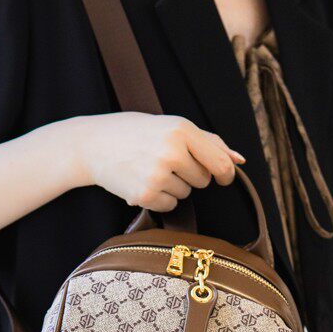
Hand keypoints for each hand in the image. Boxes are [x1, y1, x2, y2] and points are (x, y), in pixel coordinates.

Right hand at [74, 112, 244, 211]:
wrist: (93, 144)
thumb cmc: (136, 133)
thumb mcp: (172, 126)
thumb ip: (209, 141)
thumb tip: (240, 159)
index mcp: (181, 129)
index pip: (220, 162)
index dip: (226, 173)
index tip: (224, 177)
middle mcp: (171, 151)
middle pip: (203, 180)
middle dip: (191, 174)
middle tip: (166, 161)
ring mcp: (157, 175)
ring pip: (186, 193)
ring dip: (173, 186)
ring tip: (150, 169)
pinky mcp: (145, 195)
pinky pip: (170, 204)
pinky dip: (160, 198)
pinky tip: (143, 181)